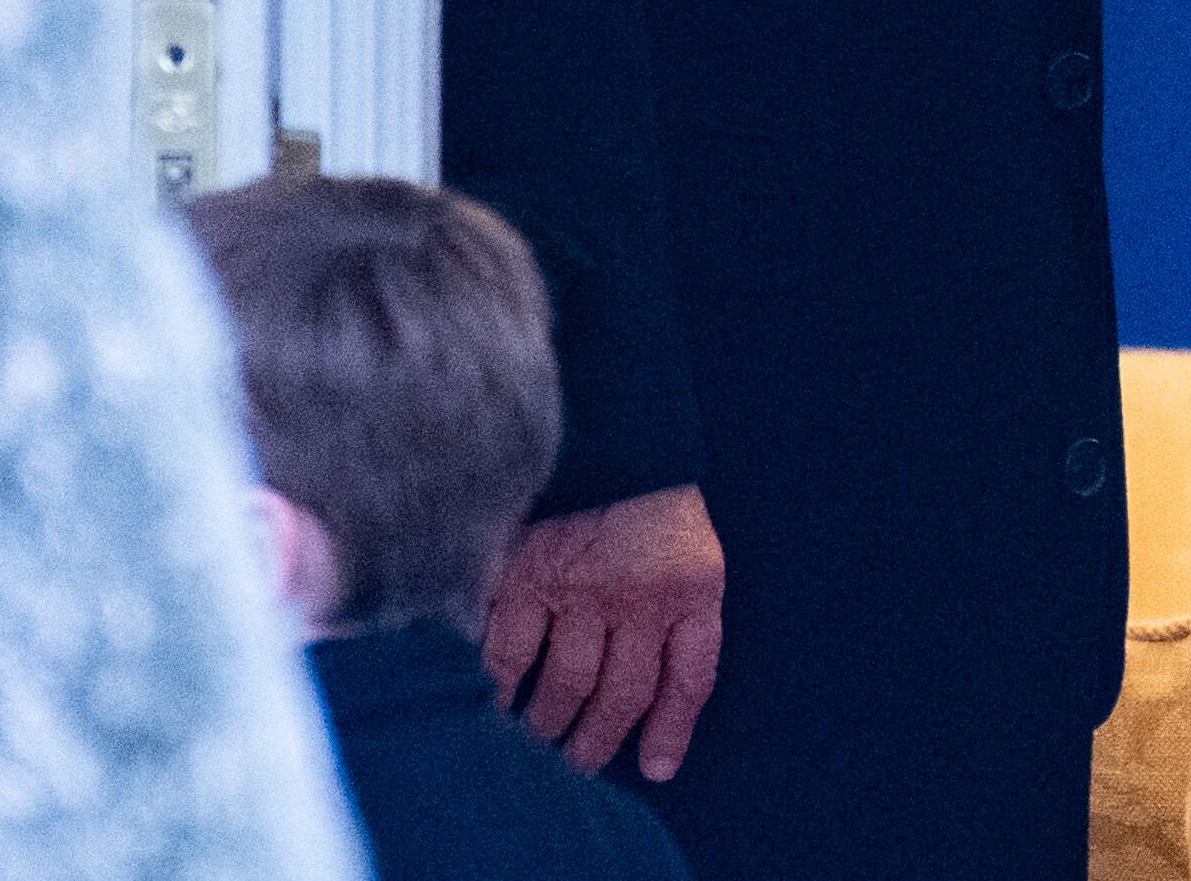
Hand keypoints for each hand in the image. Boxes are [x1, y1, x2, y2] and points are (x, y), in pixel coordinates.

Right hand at [483, 483, 725, 782]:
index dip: (672, 728)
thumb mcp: (689, 545)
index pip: (690, 676)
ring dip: (552, 723)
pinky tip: (497, 705)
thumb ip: (682, 613)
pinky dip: (502, 688)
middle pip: (622, 695)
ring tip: (540, 742)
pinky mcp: (525, 575)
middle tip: (578, 762)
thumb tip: (657, 704)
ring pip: (568, 685)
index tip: (656, 769)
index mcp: (693, 584)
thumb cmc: (647, 492)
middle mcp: (641, 594)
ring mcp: (581, 587)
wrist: (600, 422)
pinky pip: (511, 655)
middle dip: (598, 740)